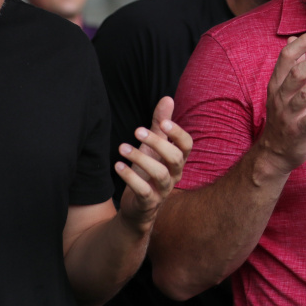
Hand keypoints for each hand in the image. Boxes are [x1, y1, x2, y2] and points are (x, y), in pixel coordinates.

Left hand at [116, 96, 190, 230]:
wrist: (138, 207)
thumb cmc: (148, 172)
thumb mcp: (153, 146)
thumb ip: (160, 124)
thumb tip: (167, 98)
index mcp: (177, 159)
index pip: (187, 145)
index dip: (178, 134)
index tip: (164, 123)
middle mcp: (174, 174)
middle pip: (175, 158)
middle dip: (157, 143)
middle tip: (137, 131)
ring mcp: (163, 190)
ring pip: (160, 174)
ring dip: (140, 159)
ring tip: (122, 147)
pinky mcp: (149, 202)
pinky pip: (144, 190)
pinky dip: (130, 177)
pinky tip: (118, 166)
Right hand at [256, 29, 305, 171]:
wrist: (274, 153)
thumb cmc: (282, 117)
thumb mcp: (281, 89)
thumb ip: (289, 64)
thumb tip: (294, 39)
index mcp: (276, 84)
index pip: (286, 56)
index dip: (304, 42)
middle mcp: (280, 97)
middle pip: (297, 73)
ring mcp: (288, 114)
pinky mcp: (298, 131)